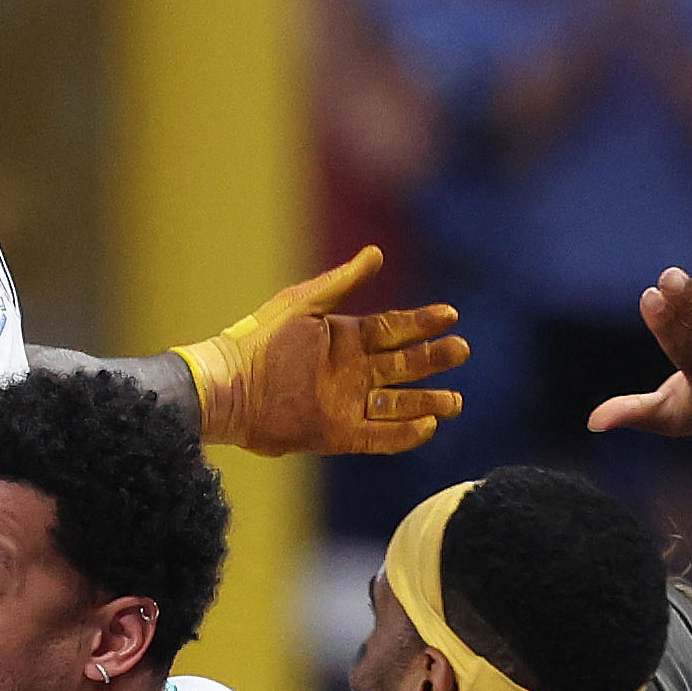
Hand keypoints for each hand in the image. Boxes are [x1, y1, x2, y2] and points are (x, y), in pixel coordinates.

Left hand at [177, 249, 468, 456]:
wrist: (228, 387)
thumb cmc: (259, 341)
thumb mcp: (302, 304)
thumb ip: (342, 282)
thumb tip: (377, 253)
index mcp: (345, 339)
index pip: (395, 329)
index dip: (423, 323)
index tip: (451, 314)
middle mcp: (351, 372)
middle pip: (404, 365)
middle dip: (434, 359)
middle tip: (463, 350)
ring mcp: (346, 403)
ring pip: (398, 404)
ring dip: (427, 402)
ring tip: (456, 401)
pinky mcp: (337, 434)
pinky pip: (378, 437)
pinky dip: (402, 434)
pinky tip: (427, 427)